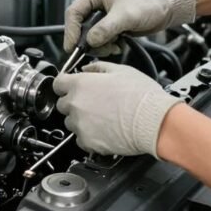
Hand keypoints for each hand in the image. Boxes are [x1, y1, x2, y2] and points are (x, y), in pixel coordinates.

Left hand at [53, 62, 182, 157]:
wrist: (153, 121)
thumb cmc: (141, 95)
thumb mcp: (121, 70)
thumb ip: (98, 67)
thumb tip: (87, 68)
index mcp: (80, 84)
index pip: (57, 83)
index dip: (65, 85)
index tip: (71, 87)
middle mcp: (75, 104)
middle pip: (63, 104)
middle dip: (74, 103)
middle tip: (94, 103)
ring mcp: (79, 125)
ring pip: (71, 123)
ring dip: (81, 120)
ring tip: (102, 118)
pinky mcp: (87, 142)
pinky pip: (80, 139)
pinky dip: (89, 137)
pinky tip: (104, 131)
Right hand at [63, 0, 196, 56]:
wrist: (167, 8)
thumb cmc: (150, 1)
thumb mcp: (126, 15)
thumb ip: (106, 28)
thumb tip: (91, 40)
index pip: (74, 13)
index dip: (71, 31)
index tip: (72, 46)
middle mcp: (97, 4)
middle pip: (81, 27)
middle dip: (88, 41)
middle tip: (96, 49)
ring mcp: (104, 16)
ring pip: (91, 36)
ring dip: (100, 45)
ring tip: (113, 46)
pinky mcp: (111, 26)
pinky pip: (101, 40)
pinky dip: (107, 46)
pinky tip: (119, 44)